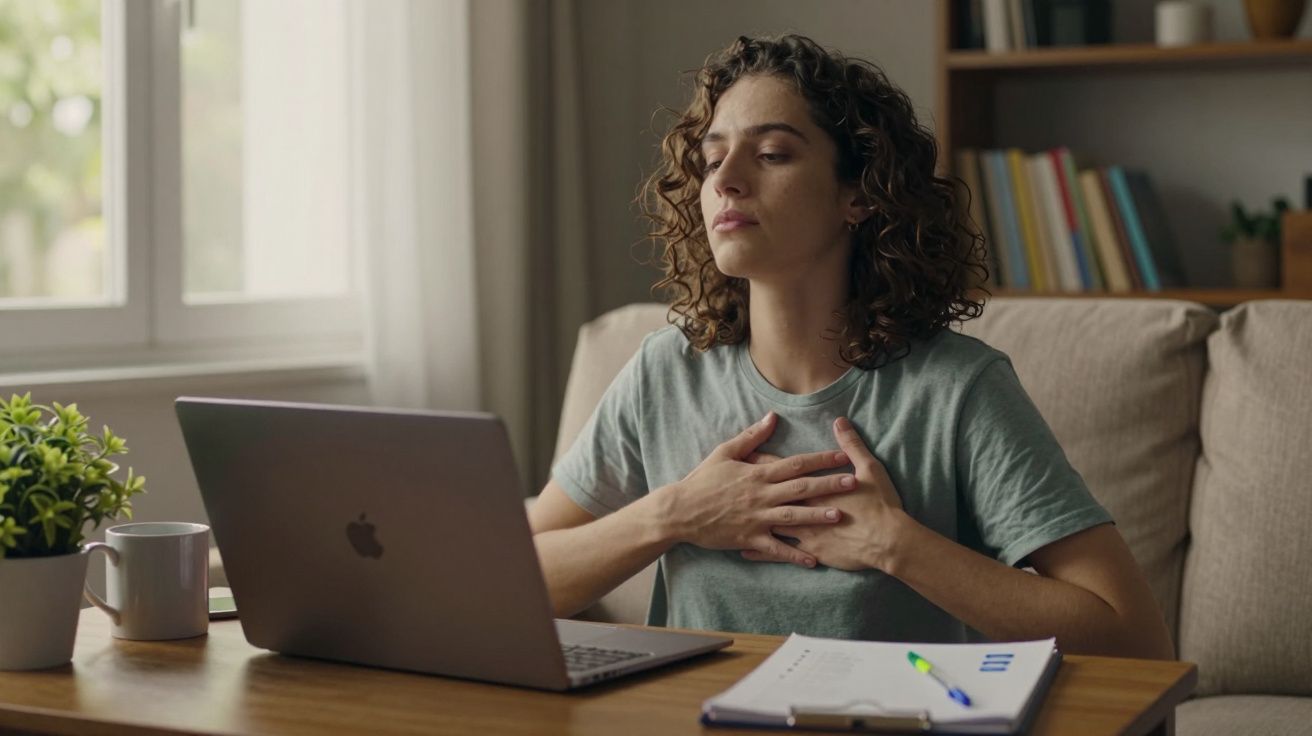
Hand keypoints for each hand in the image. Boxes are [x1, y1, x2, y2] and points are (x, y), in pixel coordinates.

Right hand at [655, 411, 856, 567]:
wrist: (680, 511)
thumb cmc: (702, 480)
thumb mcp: (724, 453)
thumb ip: (751, 436)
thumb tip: (772, 417)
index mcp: (757, 474)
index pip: (795, 463)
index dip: (820, 460)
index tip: (842, 456)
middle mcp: (760, 495)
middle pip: (800, 488)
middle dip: (828, 485)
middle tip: (853, 483)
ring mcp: (756, 518)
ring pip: (792, 517)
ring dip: (817, 516)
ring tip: (840, 516)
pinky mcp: (749, 538)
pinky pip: (776, 548)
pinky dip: (794, 554)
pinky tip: (813, 560)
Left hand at [742, 416, 909, 571]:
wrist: (887, 541)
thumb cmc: (880, 505)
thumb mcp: (869, 468)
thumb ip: (852, 445)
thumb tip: (840, 422)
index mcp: (813, 486)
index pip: (783, 470)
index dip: (764, 462)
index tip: (747, 457)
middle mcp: (803, 507)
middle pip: (770, 494)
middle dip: (749, 489)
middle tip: (729, 484)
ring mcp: (803, 530)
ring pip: (768, 523)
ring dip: (748, 521)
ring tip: (728, 517)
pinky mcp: (808, 549)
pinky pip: (778, 552)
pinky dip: (760, 552)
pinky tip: (743, 552)